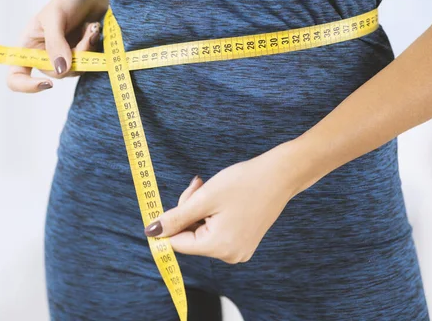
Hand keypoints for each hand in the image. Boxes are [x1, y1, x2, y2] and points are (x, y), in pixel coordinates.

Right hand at [7, 0, 108, 92]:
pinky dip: (93, 48)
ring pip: (74, 70)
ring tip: (90, 28)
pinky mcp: (79, 55)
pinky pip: (87, 64)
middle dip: (73, 57)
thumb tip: (61, 70)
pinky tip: (93, 30)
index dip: (27, 86)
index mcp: (28, 46)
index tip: (47, 84)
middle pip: (55, 74)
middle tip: (84, 36)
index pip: (16, 76)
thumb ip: (56, 45)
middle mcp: (43, 54)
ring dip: (86, 50)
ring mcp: (63, 56)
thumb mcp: (56, 19)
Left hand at [144, 140, 320, 263]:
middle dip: (187, 211)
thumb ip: (175, 218)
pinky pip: (216, 231)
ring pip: (202, 232)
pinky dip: (211, 214)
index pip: (178, 243)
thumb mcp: (204, 198)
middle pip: (190, 237)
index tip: (173, 202)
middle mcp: (230, 255)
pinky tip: (219, 197)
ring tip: (209, 187)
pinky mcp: (244, 242)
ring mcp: (239, 250)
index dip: (170, 222)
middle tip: (197, 185)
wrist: (280, 175)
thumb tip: (151, 232)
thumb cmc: (243, 183)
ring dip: (198, 210)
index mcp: (219, 247)